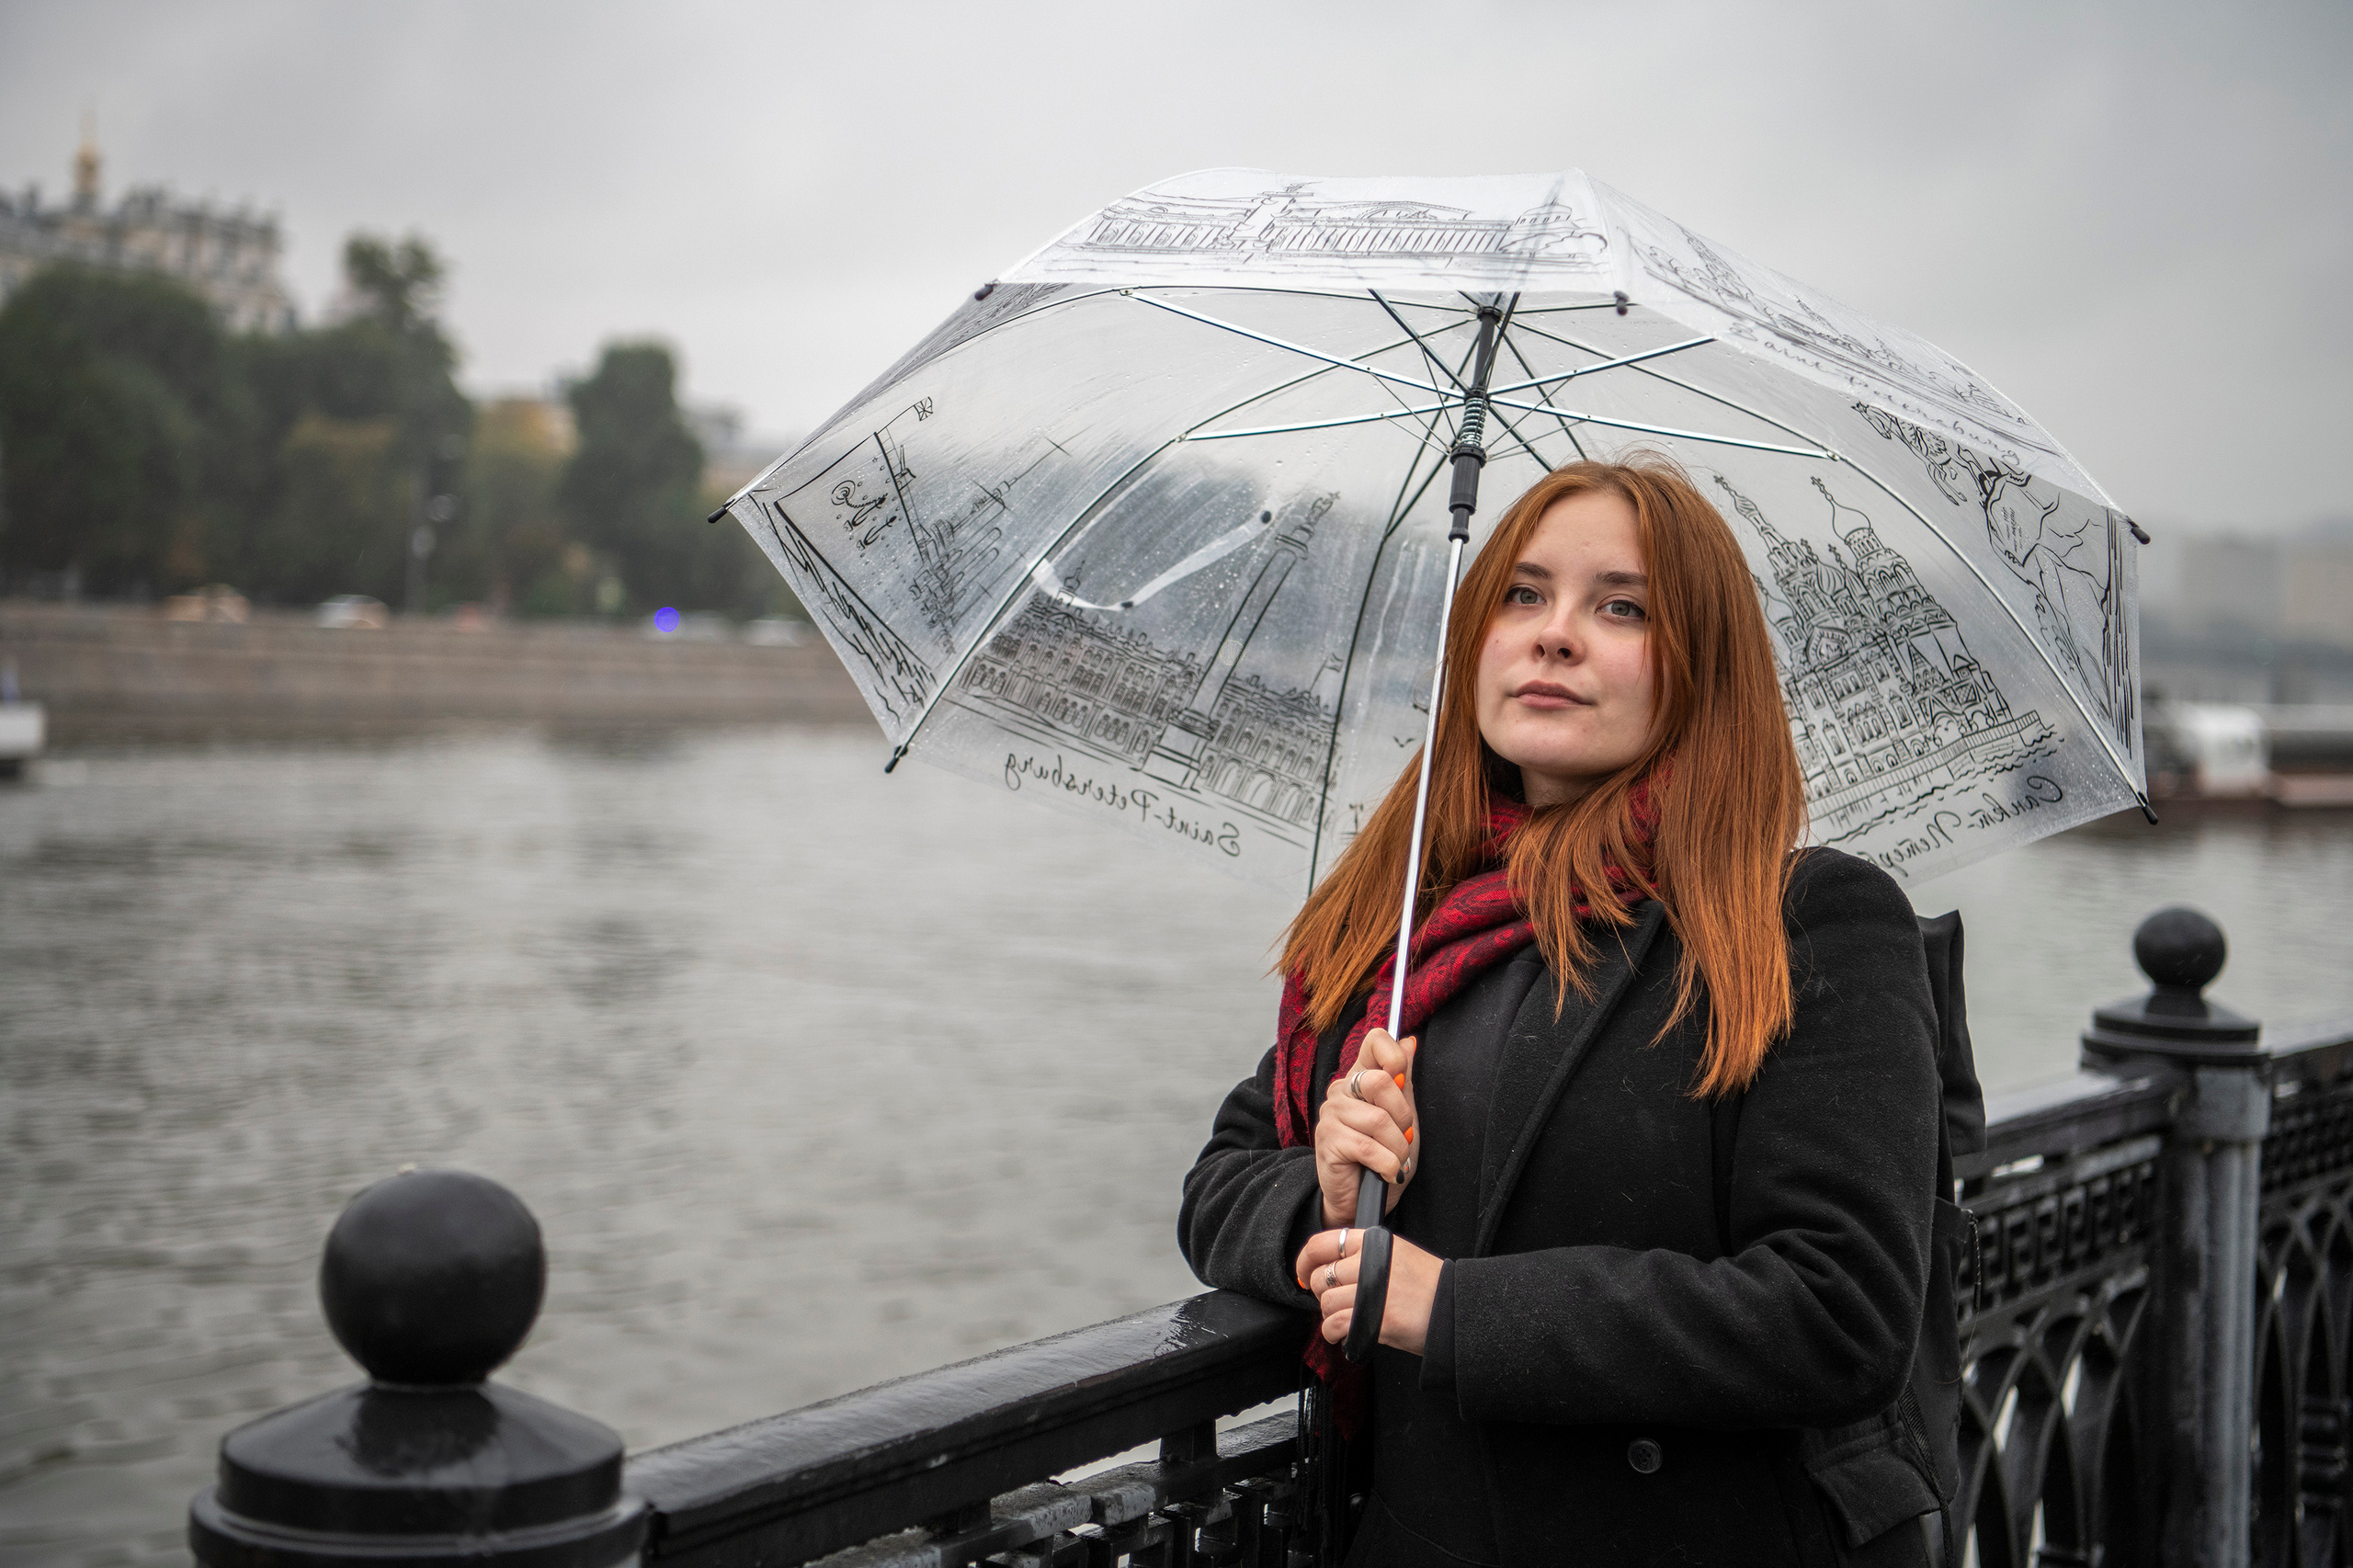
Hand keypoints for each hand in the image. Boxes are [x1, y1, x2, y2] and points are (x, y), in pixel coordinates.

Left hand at [1293, 1227, 1443, 1355]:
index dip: (1305, 1260)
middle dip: (1321, 1293)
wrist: (1455, 1310)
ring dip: (1329, 1316)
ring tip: (1344, 1320)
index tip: (1304, 1273)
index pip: (1324, 1242)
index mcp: (1375, 1242)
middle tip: (1334, 1302)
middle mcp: (1371, 1261)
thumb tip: (1334, 1269)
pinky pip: (1335, 1325)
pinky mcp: (1374, 1318)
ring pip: (1326, 1302)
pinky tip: (1344, 1335)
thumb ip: (1367, 1256)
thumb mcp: (1400, 1255)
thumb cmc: (1430, 1286)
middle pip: (1321, 1275)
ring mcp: (1372, 1290)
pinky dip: (1333, 1333)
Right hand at [1314, 1029, 1418, 1226]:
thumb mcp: (1402, 1117)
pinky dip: (1388, 1164)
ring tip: (1394, 1160)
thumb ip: (1403, 1080)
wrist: (1363, 1201)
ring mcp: (1331, 1114)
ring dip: (1397, 1148)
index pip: (1375, 1041)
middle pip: (1381, 1081)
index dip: (1395, 1057)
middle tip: (1401, 1137)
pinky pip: (1369, 1147)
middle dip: (1403, 1116)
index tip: (1403, 1082)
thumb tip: (1410, 1041)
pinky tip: (1386, 1172)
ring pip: (1379, 1120)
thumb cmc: (1383, 1156)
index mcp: (1360, 1078)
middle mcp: (1341, 1090)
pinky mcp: (1328, 1141)